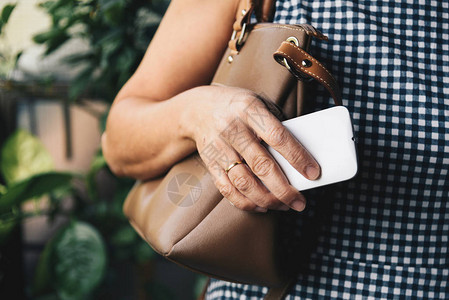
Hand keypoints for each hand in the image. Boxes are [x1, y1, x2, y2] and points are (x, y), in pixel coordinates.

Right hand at [183, 86, 320, 211]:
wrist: (197, 108)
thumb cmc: (237, 107)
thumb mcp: (258, 104)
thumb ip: (276, 125)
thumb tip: (300, 157)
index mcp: (249, 109)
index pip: (277, 137)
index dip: (297, 157)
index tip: (313, 173)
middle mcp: (232, 129)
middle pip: (261, 165)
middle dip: (283, 189)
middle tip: (300, 202)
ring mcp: (219, 147)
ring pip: (243, 181)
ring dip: (266, 199)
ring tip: (283, 205)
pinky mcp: (209, 163)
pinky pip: (227, 188)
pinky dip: (245, 202)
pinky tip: (261, 205)